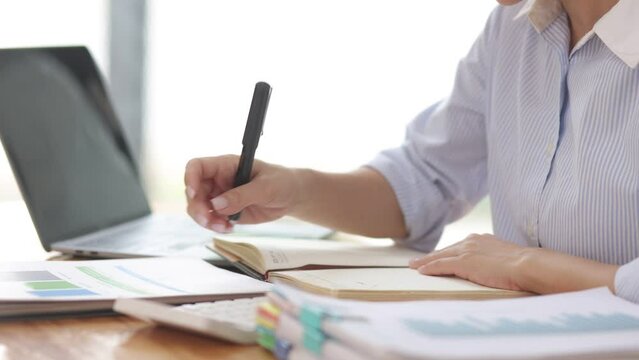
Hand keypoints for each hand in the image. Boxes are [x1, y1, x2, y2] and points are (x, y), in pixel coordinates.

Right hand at [184, 155, 300, 231]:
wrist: (291, 197)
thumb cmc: (281, 182)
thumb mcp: (266, 187)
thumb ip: (242, 195)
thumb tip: (217, 205)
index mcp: (226, 165)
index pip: (197, 166)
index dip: (190, 178)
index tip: (193, 193)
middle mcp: (219, 180)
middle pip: (194, 191)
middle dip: (197, 207)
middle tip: (209, 220)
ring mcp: (221, 196)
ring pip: (199, 208)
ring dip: (205, 220)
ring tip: (223, 227)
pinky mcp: (226, 211)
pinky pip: (211, 220)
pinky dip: (215, 226)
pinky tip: (229, 228)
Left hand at [409, 233, 526, 290]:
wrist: (527, 264)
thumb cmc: (523, 265)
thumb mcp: (506, 258)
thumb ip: (495, 260)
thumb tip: (495, 268)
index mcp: (482, 240)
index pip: (459, 247)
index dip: (446, 253)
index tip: (438, 256)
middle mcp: (471, 241)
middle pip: (446, 250)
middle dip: (431, 256)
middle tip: (418, 260)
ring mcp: (466, 251)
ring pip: (439, 256)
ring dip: (425, 261)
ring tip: (414, 265)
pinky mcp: (463, 262)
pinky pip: (440, 265)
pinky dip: (430, 268)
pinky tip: (421, 271)